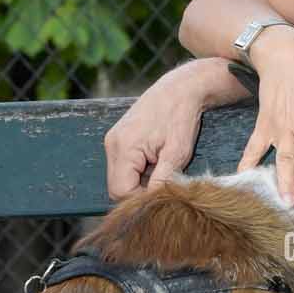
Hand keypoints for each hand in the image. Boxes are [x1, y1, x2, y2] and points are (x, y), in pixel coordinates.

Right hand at [104, 58, 246, 198]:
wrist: (180, 89)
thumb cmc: (181, 117)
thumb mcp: (177, 153)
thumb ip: (162, 180)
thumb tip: (153, 203)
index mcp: (123, 147)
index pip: (120, 192)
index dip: (140, 200)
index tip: (162, 196)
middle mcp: (111, 144)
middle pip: (116, 187)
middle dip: (139, 192)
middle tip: (164, 185)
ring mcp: (112, 141)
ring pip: (119, 177)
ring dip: (139, 182)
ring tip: (161, 171)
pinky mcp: (118, 139)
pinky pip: (122, 166)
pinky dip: (137, 172)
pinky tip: (155, 163)